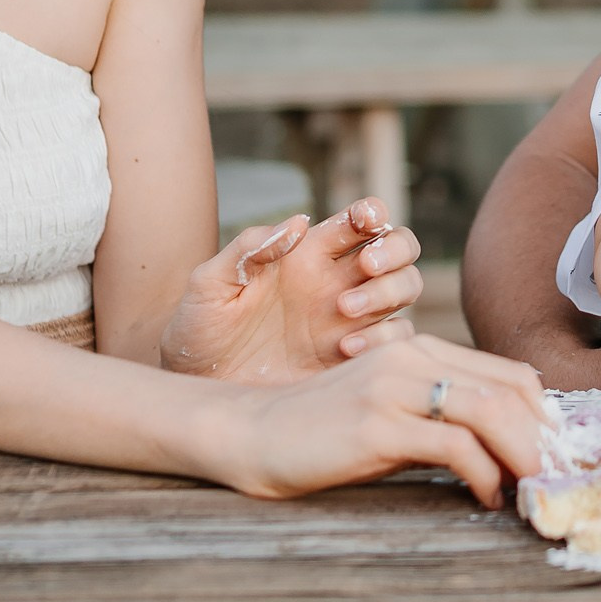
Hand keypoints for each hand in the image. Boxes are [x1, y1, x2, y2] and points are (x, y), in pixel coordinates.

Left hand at [161, 198, 424, 382]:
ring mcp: (350, 321)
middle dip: (394, 249)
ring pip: (405, 288)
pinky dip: (386, 338)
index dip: (373, 211)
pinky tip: (346, 350)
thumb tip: (298, 222)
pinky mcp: (353, 361)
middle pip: (399, 249)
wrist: (195, 390)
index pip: (360, 220)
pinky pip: (396, 340)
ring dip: (388, 292)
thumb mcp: (209, 283)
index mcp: (308, 254)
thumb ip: (248, 246)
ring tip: (345, 311)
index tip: (364, 219)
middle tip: (366, 266)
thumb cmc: (198, 331)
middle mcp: (337, 282)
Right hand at [214, 334, 552, 504]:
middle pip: (508, 391)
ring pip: (489, 411)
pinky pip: (453, 445)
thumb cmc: (324, 429)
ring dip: (522, 455)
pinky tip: (485, 495)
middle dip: (542, 439)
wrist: (253, 433)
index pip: (508, 374)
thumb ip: (438, 413)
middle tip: (554, 479)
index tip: (554, 456)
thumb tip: (503, 449)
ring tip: (531, 489)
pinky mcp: (377, 424)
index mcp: (419, 347)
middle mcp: (412, 355)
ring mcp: (394, 386)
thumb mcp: (389, 407)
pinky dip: (483, 474)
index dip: (542, 417)